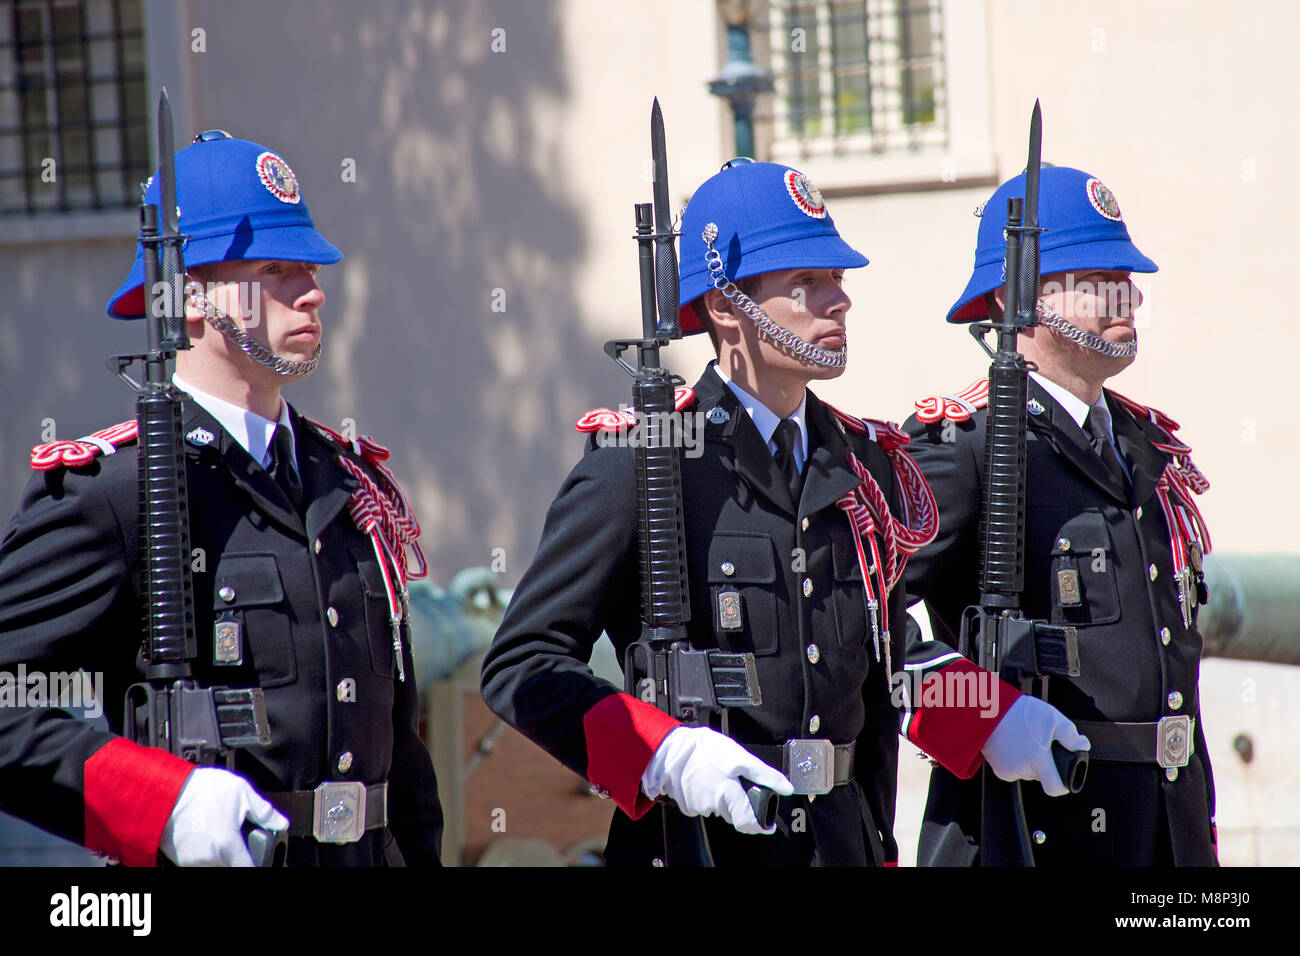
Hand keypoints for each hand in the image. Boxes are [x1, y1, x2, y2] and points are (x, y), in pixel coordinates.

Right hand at [160, 767, 287, 865]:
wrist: (165, 791)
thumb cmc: (199, 790)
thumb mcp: (240, 792)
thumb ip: (263, 811)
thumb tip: (280, 822)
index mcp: (228, 845)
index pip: (249, 868)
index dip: (256, 863)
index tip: (257, 857)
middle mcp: (210, 859)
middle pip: (232, 867)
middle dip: (237, 855)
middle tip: (236, 837)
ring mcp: (193, 861)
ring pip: (215, 864)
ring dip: (221, 854)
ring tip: (218, 831)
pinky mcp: (179, 860)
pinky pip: (199, 862)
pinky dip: (205, 853)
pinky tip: (205, 834)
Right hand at [641, 726, 793, 834]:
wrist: (671, 749)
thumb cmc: (703, 749)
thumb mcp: (739, 755)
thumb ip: (764, 774)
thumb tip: (785, 786)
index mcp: (728, 794)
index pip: (748, 823)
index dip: (759, 824)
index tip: (766, 823)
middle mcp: (713, 804)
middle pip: (733, 813)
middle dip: (737, 801)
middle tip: (733, 782)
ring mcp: (698, 806)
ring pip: (718, 807)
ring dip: (721, 796)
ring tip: (716, 775)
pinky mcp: (687, 804)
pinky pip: (703, 804)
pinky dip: (706, 795)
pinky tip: (704, 779)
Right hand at [981, 696, 1089, 796]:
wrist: (988, 709)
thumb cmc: (1017, 712)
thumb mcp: (1051, 717)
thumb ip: (1070, 735)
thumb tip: (1082, 745)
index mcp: (1038, 759)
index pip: (1055, 788)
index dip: (1062, 785)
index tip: (1063, 778)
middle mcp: (1022, 769)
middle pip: (1040, 776)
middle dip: (1042, 763)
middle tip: (1037, 744)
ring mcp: (1007, 770)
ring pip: (1026, 772)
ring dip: (1027, 761)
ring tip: (1022, 741)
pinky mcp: (996, 768)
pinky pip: (1012, 769)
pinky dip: (1014, 760)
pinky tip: (1012, 745)